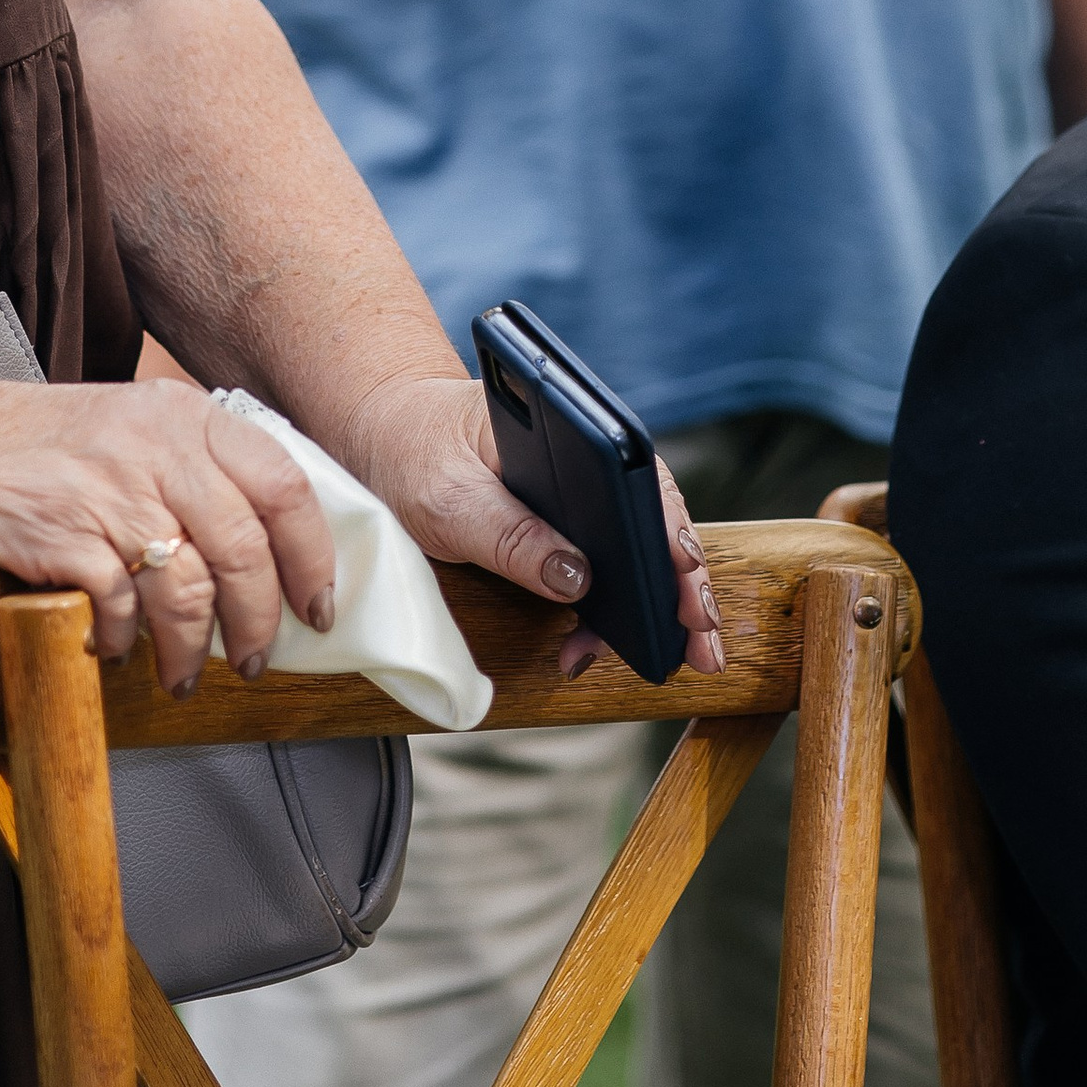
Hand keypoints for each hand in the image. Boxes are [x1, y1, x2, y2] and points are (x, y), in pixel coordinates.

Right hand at [0, 381, 341, 691]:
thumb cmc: (54, 449)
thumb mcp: (141, 428)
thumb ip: (204, 472)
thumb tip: (277, 558)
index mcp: (188, 417)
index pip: (283, 486)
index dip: (311, 557)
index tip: (317, 606)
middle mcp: (157, 447)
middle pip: (243, 550)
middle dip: (257, 622)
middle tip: (253, 659)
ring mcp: (109, 489)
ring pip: (187, 591)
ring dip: (193, 649)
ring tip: (185, 673)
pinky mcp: (62, 534)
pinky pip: (121, 608)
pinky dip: (125, 642)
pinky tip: (117, 649)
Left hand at [331, 374, 726, 677]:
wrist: (384, 433)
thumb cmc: (412, 448)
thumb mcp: (447, 495)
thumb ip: (509, 534)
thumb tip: (578, 579)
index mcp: (566, 428)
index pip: (638, 475)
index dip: (669, 528)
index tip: (684, 573)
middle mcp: (584, 459)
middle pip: (652, 519)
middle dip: (683, 583)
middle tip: (703, 642)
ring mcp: (576, 495)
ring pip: (633, 550)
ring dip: (654, 605)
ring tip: (668, 658)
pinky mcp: (561, 526)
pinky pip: (600, 567)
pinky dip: (607, 612)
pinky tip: (589, 647)